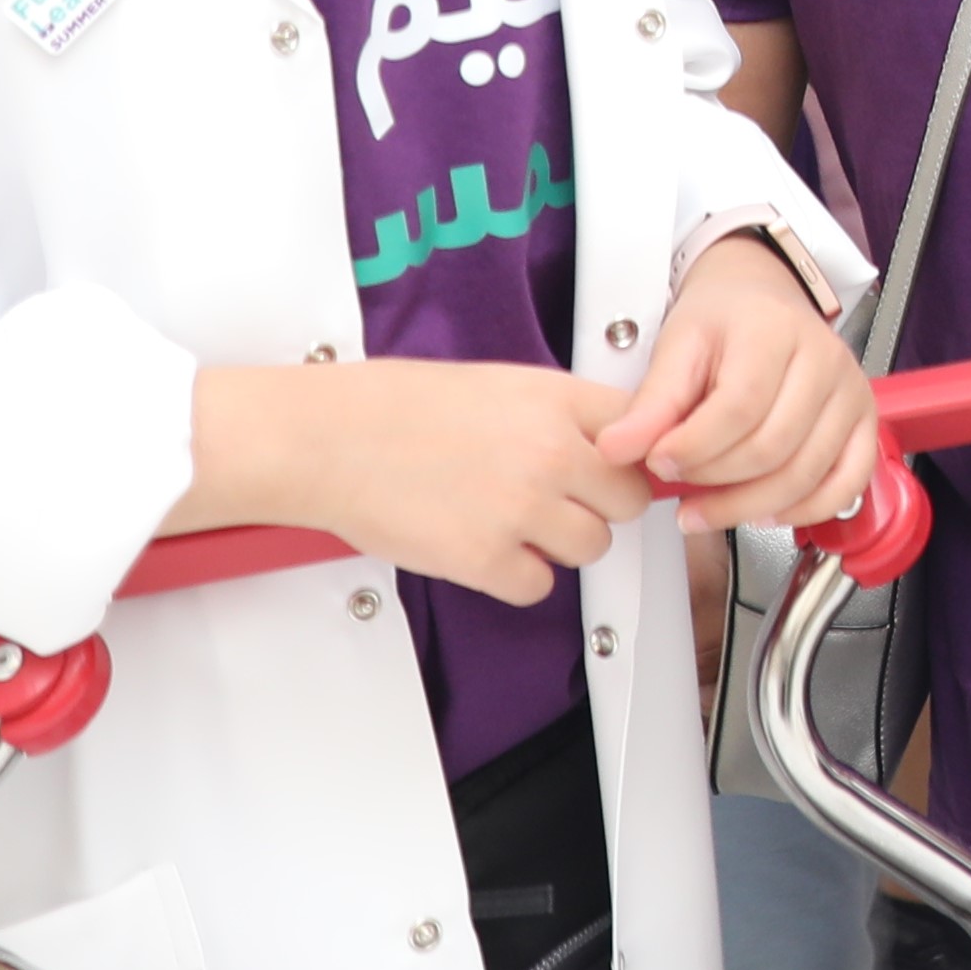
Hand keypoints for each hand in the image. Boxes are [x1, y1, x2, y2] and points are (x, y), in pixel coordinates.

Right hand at [191, 358, 654, 608]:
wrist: (326, 438)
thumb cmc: (394, 407)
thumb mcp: (498, 384)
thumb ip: (559, 413)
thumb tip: (605, 442)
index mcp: (556, 401)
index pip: (644, 435)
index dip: (632, 458)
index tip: (619, 470)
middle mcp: (550, 453)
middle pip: (630, 500)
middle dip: (599, 506)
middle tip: (558, 502)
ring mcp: (521, 508)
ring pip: (593, 547)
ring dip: (561, 544)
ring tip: (513, 524)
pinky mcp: (486, 558)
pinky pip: (540, 586)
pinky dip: (517, 577)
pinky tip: (487, 551)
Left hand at [596, 232, 879, 532]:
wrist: (763, 298)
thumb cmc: (725, 320)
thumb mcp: (678, 345)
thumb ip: (651, 402)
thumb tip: (617, 450)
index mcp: (776, 332)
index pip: (739, 407)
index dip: (694, 447)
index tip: (655, 461)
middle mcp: (825, 362)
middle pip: (773, 446)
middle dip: (714, 480)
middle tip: (675, 484)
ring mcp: (852, 394)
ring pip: (806, 473)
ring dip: (749, 506)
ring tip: (704, 510)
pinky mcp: (865, 422)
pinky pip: (847, 483)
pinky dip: (806, 510)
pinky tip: (765, 514)